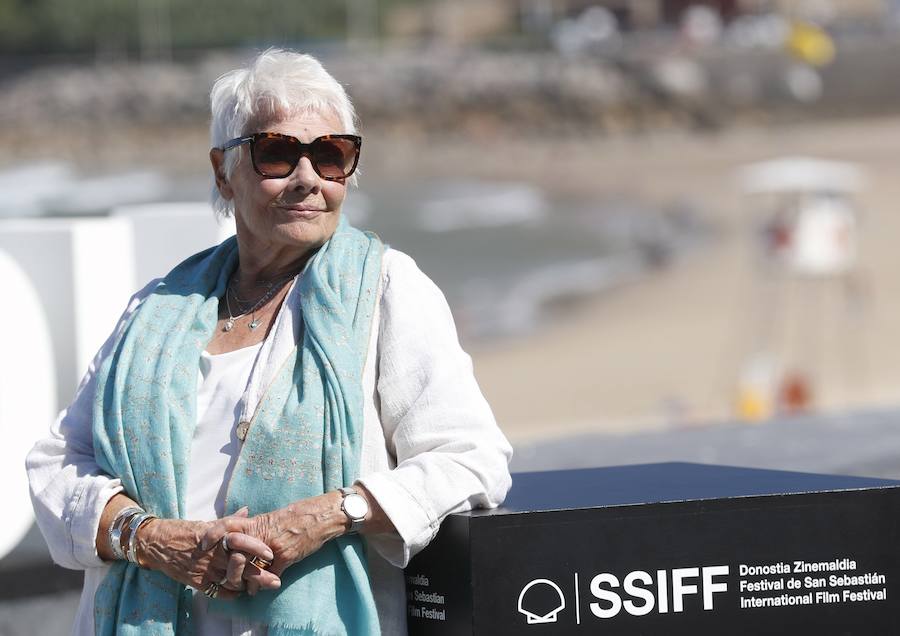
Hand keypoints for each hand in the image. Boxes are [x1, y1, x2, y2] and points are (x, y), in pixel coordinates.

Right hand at [136, 508, 278, 599]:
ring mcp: (205, 568)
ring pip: (232, 580)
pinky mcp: (196, 581)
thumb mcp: (208, 523)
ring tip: (262, 588)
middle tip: (275, 579)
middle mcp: (213, 553)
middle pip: (242, 565)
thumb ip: (229, 521)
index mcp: (218, 536)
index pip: (242, 541)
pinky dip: (230, 593)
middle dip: (260, 574)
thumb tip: (247, 511)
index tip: (271, 553)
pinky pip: (217, 591)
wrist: (157, 543)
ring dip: (248, 585)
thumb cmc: (185, 531)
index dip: (258, 547)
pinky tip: (238, 593)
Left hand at [200, 493, 346, 594]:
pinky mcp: (285, 558)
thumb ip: (258, 527)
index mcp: (258, 522)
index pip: (228, 524)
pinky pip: (268, 576)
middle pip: (235, 551)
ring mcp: (272, 547)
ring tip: (241, 586)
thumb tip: (243, 536)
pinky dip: (263, 584)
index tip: (203, 543)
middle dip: (227, 565)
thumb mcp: (274, 517)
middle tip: (221, 574)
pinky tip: (261, 588)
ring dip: (244, 579)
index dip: (214, 533)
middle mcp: (262, 534)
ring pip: (250, 568)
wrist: (320, 517)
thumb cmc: (298, 515)